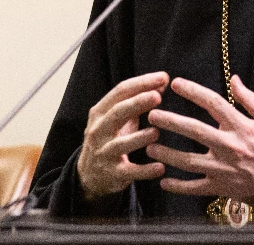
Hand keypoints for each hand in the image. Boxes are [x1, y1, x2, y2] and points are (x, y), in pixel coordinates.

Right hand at [76, 71, 168, 200]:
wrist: (90, 175)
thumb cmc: (110, 138)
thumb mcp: (117, 118)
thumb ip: (137, 100)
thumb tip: (162, 82)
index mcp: (100, 112)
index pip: (120, 92)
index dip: (141, 83)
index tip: (163, 77)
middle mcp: (99, 130)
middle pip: (117, 113)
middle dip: (137, 103)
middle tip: (157, 96)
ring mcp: (104, 153)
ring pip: (120, 144)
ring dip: (139, 138)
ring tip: (156, 132)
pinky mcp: (113, 174)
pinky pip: (130, 172)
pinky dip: (145, 171)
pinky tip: (160, 167)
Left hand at [146, 75, 253, 205]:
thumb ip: (249, 98)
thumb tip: (234, 78)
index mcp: (241, 126)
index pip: (212, 103)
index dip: (193, 91)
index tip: (175, 83)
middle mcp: (229, 146)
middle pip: (194, 130)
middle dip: (170, 121)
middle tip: (151, 114)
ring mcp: (224, 169)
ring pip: (189, 161)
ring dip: (167, 154)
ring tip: (149, 147)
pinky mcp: (222, 187)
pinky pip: (195, 188)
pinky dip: (178, 186)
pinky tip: (163, 180)